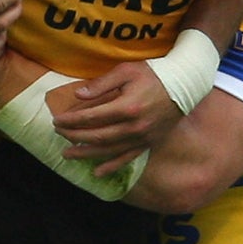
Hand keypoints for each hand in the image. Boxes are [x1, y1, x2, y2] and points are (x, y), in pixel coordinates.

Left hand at [52, 60, 183, 176]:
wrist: (185, 85)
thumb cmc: (154, 74)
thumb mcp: (126, 71)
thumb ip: (102, 84)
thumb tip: (78, 94)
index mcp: (126, 107)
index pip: (91, 117)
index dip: (72, 120)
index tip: (58, 119)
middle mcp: (134, 127)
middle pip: (97, 136)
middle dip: (74, 136)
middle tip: (58, 134)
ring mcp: (142, 137)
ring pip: (108, 151)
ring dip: (86, 154)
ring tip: (68, 155)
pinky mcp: (149, 143)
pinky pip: (127, 158)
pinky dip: (111, 166)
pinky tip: (97, 172)